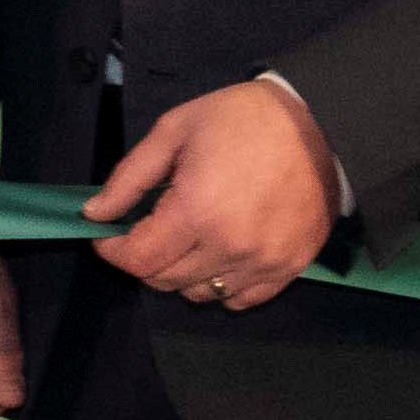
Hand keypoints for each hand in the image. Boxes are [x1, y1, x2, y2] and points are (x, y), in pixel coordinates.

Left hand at [87, 78, 338, 313]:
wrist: (324, 125)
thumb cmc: (244, 120)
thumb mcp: (174, 131)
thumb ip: (130, 177)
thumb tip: (95, 214)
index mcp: (197, 211)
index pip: (138, 260)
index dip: (112, 251)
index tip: (107, 237)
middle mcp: (229, 247)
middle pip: (165, 281)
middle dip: (144, 260)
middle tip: (149, 232)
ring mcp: (263, 262)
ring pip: (201, 294)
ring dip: (182, 274)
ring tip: (187, 240)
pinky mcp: (291, 267)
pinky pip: (242, 299)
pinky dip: (222, 287)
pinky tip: (219, 256)